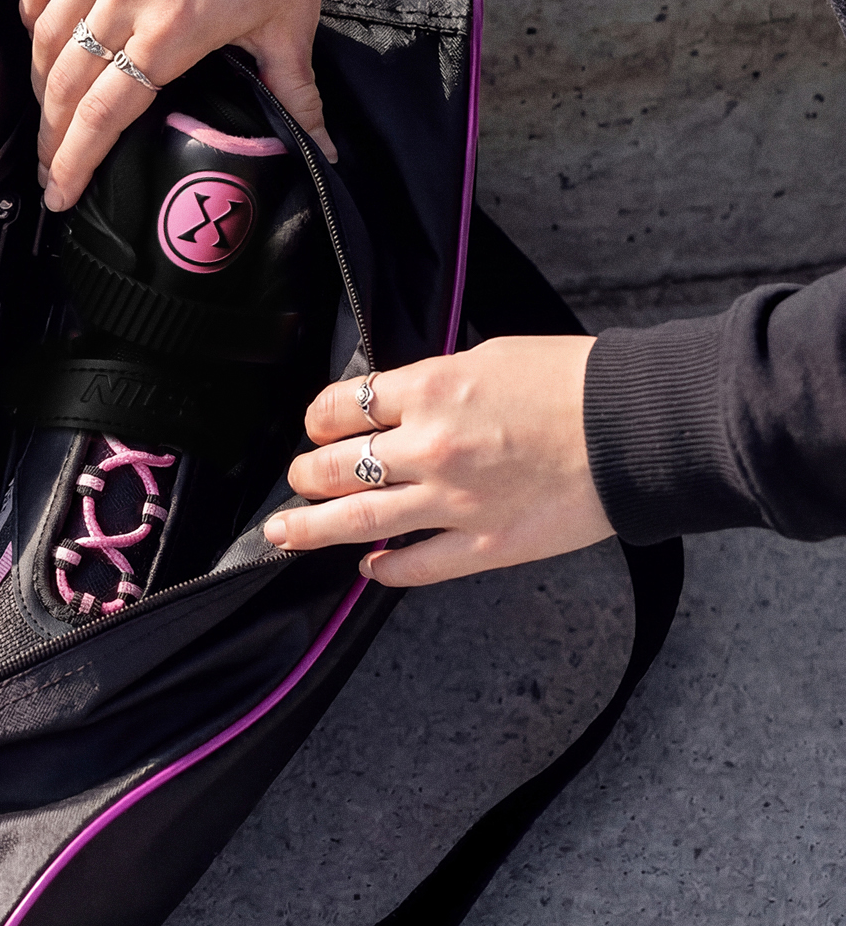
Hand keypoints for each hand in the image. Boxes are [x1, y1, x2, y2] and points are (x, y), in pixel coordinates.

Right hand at [22, 0, 336, 213]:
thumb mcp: (292, 23)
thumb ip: (294, 96)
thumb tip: (322, 154)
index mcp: (170, 35)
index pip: (102, 116)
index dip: (73, 163)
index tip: (58, 195)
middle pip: (64, 85)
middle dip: (49, 137)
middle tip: (47, 169)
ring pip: (45, 34)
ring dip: (39, 82)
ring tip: (45, 112)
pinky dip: (33, 9)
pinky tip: (36, 33)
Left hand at [263, 336, 611, 586]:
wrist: (641, 425)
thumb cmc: (577, 381)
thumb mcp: (490, 357)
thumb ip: (434, 383)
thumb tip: (395, 401)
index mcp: (431, 391)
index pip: (341, 408)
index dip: (318, 420)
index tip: (315, 427)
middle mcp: (431, 448)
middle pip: (336, 467)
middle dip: (305, 475)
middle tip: (296, 480)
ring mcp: (455, 502)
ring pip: (357, 521)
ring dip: (311, 528)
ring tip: (284, 532)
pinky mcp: (486, 545)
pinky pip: (417, 566)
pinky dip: (384, 569)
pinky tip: (367, 568)